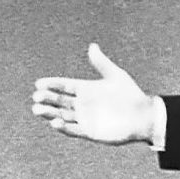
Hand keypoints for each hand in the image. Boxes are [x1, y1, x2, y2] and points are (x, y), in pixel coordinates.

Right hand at [31, 44, 159, 144]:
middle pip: (59, 101)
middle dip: (47, 99)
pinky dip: (63, 127)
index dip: (52, 85)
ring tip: (37, 109)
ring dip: (49, 113)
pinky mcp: (89, 132)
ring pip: (62, 116)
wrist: (143, 116)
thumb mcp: (115, 76)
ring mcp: (84, 118)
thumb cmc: (131, 95)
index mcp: (86, 89)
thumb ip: (101, 63)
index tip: (38, 83)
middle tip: (36, 96)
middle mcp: (82, 104)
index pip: (64, 86)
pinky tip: (54, 123)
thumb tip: (92, 46)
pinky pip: (73, 130)